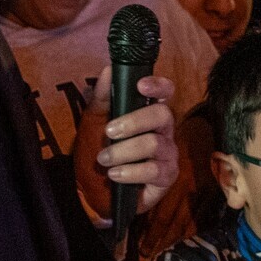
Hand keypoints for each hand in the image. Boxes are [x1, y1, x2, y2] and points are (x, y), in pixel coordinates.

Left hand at [76, 72, 180, 219]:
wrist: (92, 190)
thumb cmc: (98, 149)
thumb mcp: (94, 121)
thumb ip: (102, 96)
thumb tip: (108, 70)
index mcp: (149, 113)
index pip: (165, 92)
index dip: (158, 86)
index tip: (140, 86)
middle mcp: (164, 131)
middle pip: (162, 115)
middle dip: (134, 121)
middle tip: (109, 131)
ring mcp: (167, 155)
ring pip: (155, 144)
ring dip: (124, 151)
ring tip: (103, 159)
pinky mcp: (165, 177)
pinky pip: (154, 171)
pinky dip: (130, 172)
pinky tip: (114, 174)